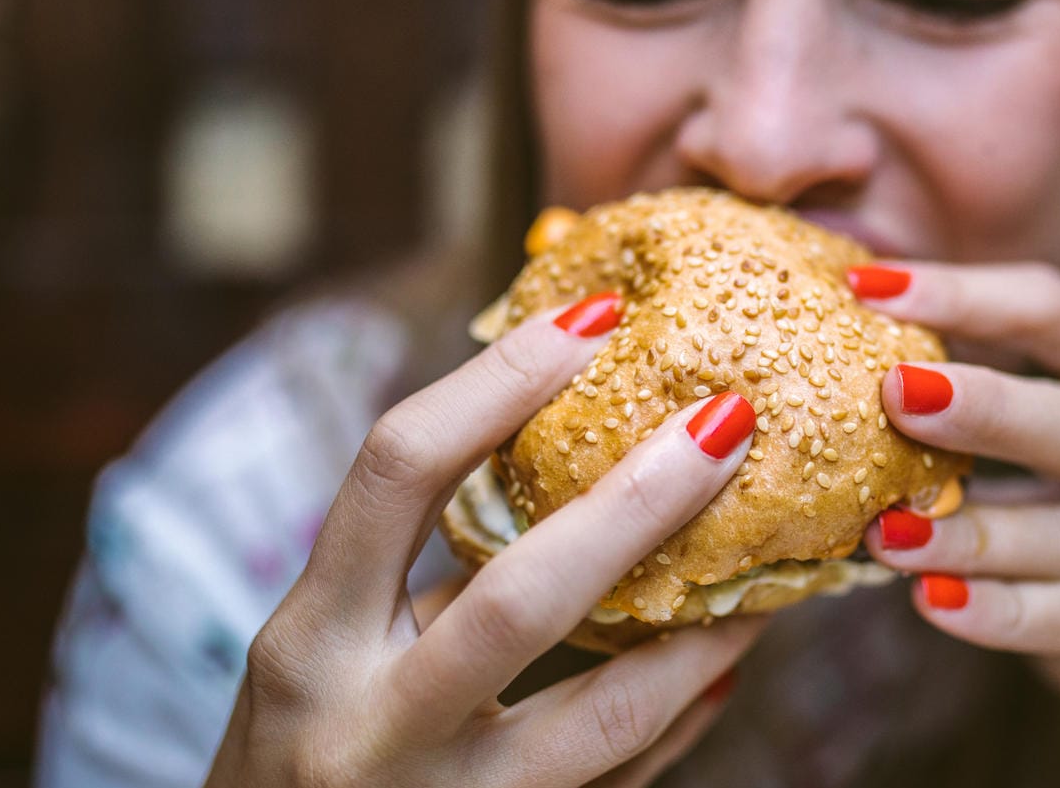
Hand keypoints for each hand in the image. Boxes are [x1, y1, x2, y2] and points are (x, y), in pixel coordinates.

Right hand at [205, 293, 764, 787]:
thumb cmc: (287, 764)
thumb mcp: (318, 659)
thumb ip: (414, 571)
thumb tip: (554, 448)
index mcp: (306, 639)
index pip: (397, 470)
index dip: (498, 382)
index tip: (592, 318)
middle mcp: (361, 723)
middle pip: (519, 594)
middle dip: (639, 502)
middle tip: (730, 421)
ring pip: (602, 716)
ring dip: (701, 636)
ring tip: (772, 576)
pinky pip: (617, 783)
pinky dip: (676, 720)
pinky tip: (723, 667)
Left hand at [852, 263, 1059, 787]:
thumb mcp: (1058, 485)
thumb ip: (992, 436)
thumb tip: (848, 382)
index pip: (1059, 314)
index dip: (966, 294)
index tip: (866, 285)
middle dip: (982, 408)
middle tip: (892, 393)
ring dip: (972, 535)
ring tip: (884, 535)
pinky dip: (1010, 613)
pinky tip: (937, 605)